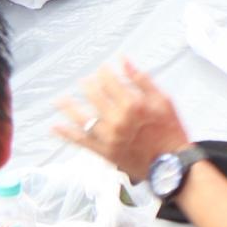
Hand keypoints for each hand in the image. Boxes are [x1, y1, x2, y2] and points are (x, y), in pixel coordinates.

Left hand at [55, 58, 191, 181]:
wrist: (171, 165)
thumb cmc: (170, 131)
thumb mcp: (163, 100)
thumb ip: (141, 80)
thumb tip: (123, 60)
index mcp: (133, 105)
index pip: (109, 81)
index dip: (104, 72)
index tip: (102, 69)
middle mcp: (117, 120)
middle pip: (93, 96)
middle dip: (86, 85)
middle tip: (84, 82)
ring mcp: (109, 138)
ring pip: (82, 118)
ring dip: (68, 107)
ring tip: (58, 100)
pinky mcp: (105, 153)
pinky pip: (81, 142)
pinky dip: (67, 134)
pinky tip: (55, 127)